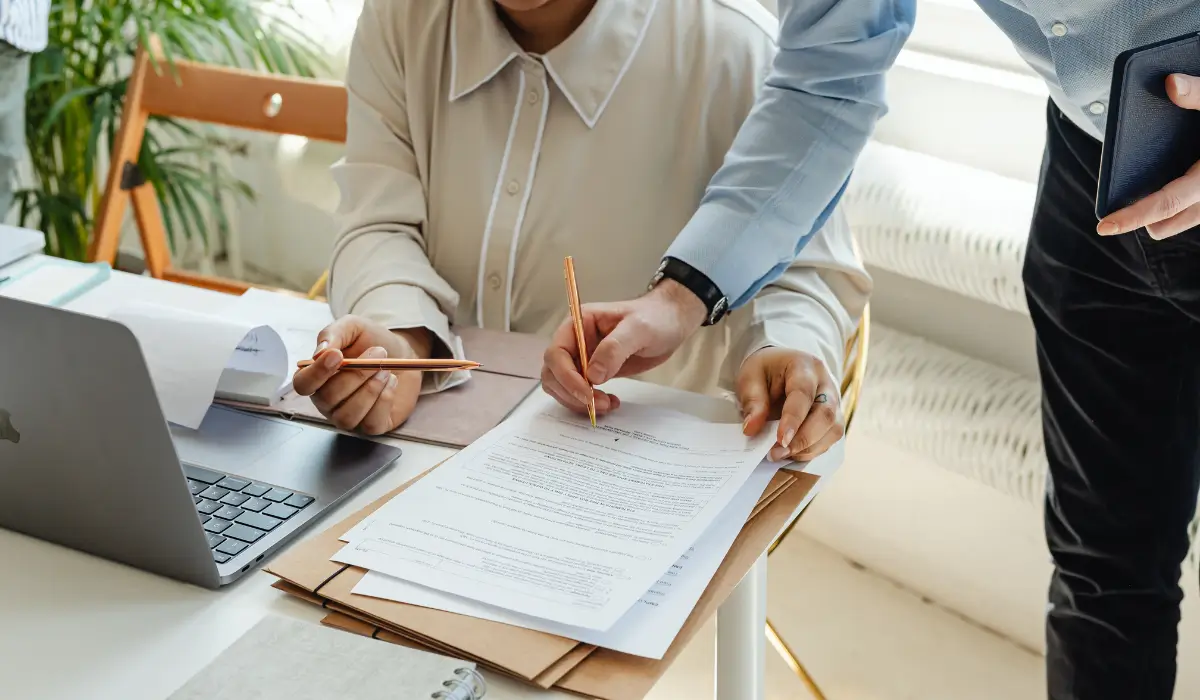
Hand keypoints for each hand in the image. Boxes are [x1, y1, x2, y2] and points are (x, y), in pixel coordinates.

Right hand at [291, 316, 430, 434]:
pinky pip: (370, 424)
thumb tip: (320, 352)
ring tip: (385, 369)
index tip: (337, 355)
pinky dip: (384, 401)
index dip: (317, 373)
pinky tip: (391, 383)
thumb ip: (334, 333)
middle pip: (328, 398)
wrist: (402, 352)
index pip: (303, 384)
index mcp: (316, 377)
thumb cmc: (371, 341)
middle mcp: (327, 401)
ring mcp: (347, 416)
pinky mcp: (371, 426)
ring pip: (347, 416)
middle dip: (356, 375)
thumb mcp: (352, 327)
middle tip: (379, 352)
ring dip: (370, 390)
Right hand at [541, 280, 706, 414]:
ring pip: (561, 386)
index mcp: (579, 323)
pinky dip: (588, 403)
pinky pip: (578, 393)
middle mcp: (575, 341)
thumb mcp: (639, 328)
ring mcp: (583, 358)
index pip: (556, 353)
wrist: (670, 323)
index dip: (566, 377)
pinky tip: (610, 402)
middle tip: (599, 403)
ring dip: (578, 401)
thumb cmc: (655, 318)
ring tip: (607, 404)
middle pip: (553, 373)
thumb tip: (593, 375)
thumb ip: (614, 349)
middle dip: (572, 393)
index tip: (588, 393)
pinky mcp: (593, 373)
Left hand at [737, 347, 843, 461]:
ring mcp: (834, 401)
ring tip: (781, 454)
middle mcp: (825, 383)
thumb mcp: (750, 378)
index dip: (793, 419)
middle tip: (777, 453)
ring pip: (833, 429)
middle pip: (826, 414)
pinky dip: (811, 450)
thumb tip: (751, 430)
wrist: (781, 367)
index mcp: (804, 366)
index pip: (803, 394)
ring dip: (808, 448)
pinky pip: (830, 438)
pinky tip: (791, 452)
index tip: (780, 440)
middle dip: (803, 439)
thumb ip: (752, 401)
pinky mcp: (834, 418)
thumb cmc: (766, 371)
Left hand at [1097, 74, 1199, 239]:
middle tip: (1123, 199)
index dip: (1133, 217)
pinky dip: (1180, 201)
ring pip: (1180, 221)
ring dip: (1162, 212)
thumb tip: (1170, 83)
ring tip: (1146, 187)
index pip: (1167, 203)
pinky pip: (1194, 210)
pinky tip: (1170, 174)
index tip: (1104, 226)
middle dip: (1142, 217)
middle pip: (1165, 225)